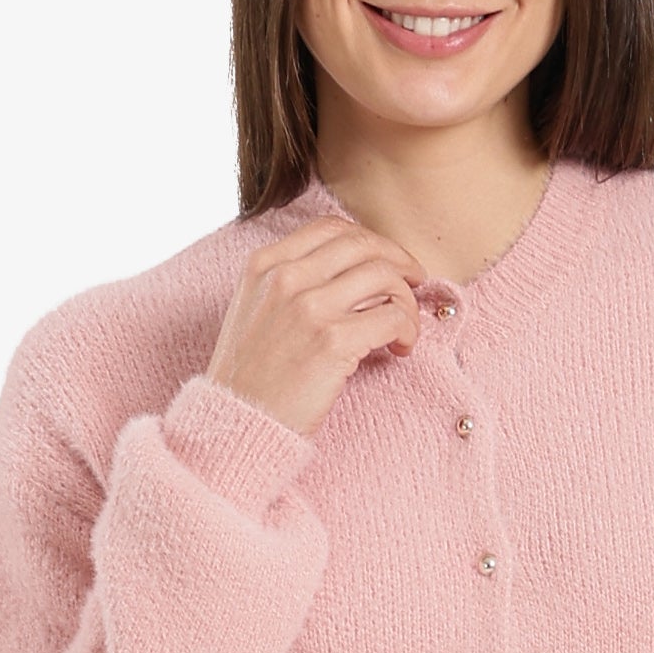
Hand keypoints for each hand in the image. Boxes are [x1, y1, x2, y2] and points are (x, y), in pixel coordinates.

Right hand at [205, 214, 426, 439]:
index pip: (331, 229)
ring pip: (385, 277)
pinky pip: (393, 317)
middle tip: (414, 283)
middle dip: (399, 262)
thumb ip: (289, 283)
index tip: (388, 261)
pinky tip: (401, 348)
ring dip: (406, 301)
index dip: (370, 241)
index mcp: (264, 265)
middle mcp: (286, 278)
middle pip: (364, 246)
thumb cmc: (251, 377)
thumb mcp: (255, 311)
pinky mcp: (333, 341)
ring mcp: (310, 307)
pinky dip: (408, 330)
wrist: (238, 423)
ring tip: (404, 328)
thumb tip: (352, 272)